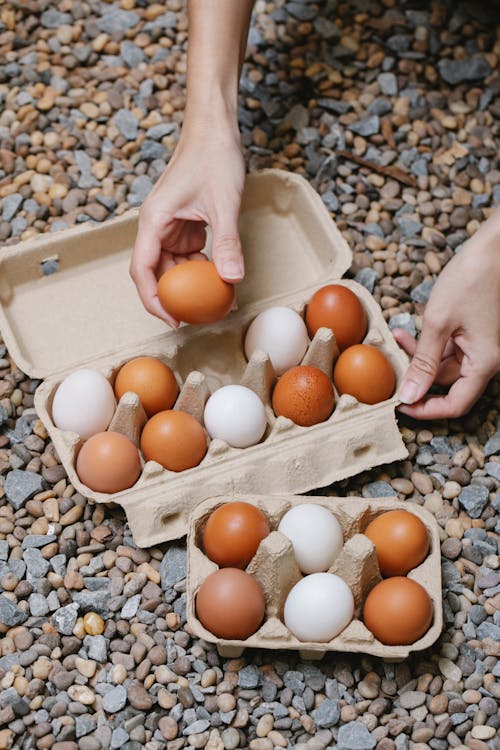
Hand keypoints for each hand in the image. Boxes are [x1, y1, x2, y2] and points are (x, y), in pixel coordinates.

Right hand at [130, 123, 245, 325]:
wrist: (215, 129)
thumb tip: (231, 279)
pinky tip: (219, 278)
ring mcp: (169, 226)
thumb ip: (226, 242)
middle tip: (197, 317)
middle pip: (154, 272)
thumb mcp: (224, 203)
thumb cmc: (213, 157)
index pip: (142, 269)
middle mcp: (155, 226)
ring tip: (214, 301)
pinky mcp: (183, 225)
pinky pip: (186, 255)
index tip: (172, 319)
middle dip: (173, 297)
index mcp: (154, 220)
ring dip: (190, 284)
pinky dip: (201, 269)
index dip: (153, 299)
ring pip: (172, 266)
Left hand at [394, 210, 499, 418]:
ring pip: (444, 365)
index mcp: (485, 363)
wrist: (496, 246)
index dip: (426, 410)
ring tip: (397, 339)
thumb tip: (409, 396)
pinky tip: (408, 331)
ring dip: (418, 357)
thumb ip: (422, 361)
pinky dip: (428, 344)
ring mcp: (482, 346)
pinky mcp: (475, 333)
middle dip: (416, 376)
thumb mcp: (438, 321)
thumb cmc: (473, 277)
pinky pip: (449, 348)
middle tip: (391, 366)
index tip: (400, 405)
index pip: (455, 404)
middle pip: (447, 384)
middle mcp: (487, 359)